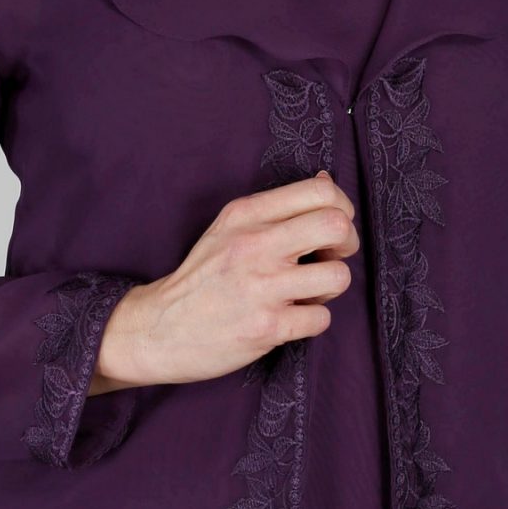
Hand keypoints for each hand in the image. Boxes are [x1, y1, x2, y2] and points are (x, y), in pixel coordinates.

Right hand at [89, 171, 357, 391]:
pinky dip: (312, 321)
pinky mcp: (267, 327)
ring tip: (306, 292)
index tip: (330, 229)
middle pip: (337, 226)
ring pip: (338, 276)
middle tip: (330, 258)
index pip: (320, 191)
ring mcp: (262, 287)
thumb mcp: (229, 227)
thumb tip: (326, 180)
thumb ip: (276, 207)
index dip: (341, 209)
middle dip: (347, 244)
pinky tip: (290, 318)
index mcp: (246, 214)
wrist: (159, 328)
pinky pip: (321, 319)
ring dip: (329, 288)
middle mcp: (255, 244)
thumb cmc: (202, 277)